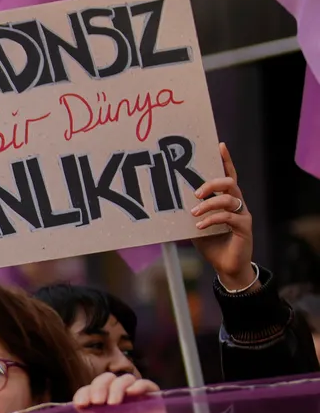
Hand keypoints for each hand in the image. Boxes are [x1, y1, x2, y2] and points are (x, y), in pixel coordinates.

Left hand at [73, 371, 167, 412]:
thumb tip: (80, 403)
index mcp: (100, 412)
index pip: (90, 391)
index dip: (84, 392)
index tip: (81, 405)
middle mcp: (118, 406)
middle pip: (108, 380)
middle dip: (99, 386)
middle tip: (97, 401)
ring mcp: (136, 405)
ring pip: (127, 380)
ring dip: (117, 386)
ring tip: (112, 402)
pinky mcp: (155, 408)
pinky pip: (151, 387)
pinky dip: (140, 384)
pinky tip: (131, 393)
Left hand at [191, 143, 253, 290]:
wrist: (226, 266)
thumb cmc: (212, 244)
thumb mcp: (197, 226)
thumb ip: (191, 213)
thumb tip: (169, 204)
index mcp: (226, 200)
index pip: (228, 176)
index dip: (225, 161)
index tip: (219, 146)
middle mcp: (237, 204)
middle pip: (229, 183)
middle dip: (212, 183)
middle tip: (196, 193)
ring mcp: (243, 214)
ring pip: (229, 199)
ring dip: (209, 204)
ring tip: (194, 213)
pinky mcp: (245, 227)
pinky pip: (229, 217)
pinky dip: (212, 220)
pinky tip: (200, 227)